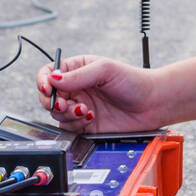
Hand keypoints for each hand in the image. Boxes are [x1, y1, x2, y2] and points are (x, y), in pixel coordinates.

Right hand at [34, 54, 162, 132]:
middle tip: (66, 104)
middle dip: (53, 101)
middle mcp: (75, 88)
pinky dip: (76, 124)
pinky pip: (69, 127)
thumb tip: (53, 79)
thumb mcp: (104, 70)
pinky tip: (91, 118)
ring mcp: (79, 106)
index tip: (47, 88)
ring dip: (67, 113)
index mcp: (76, 69)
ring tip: (85, 111)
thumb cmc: (133, 81)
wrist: (152, 104)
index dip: (43, 81)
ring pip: (57, 113)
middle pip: (48, 96)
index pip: (49, 73)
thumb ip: (77, 75)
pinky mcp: (85, 124)